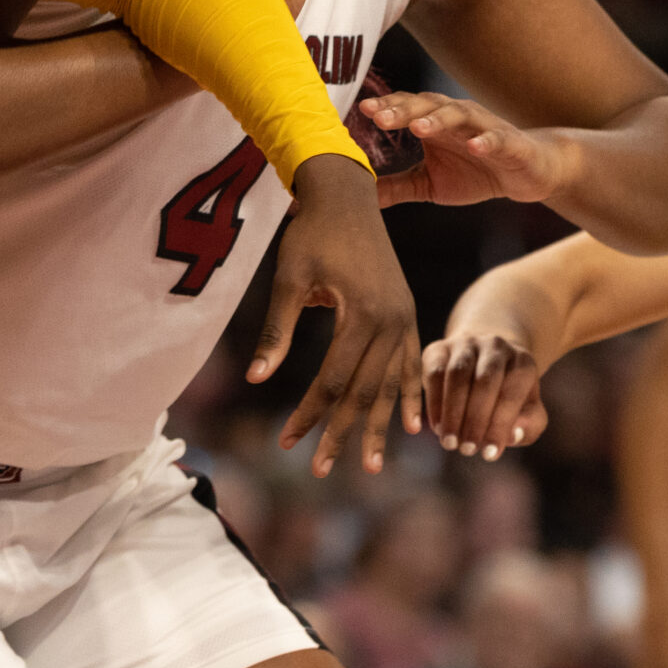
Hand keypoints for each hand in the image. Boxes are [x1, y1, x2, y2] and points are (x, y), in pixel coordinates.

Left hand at [252, 154, 421, 476]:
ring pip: (391, 386)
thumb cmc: (311, 235)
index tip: (286, 442)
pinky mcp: (407, 315)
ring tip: (369, 464)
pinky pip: (410, 366)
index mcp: (364, 316)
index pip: (332, 382)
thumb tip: (256, 379)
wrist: (347, 197)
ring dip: (378, 426)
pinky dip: (409, 397)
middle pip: (365, 392)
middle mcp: (393, 323)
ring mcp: (406, 320)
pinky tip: (411, 427)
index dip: (308, 415)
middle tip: (321, 470)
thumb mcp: (288, 279)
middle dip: (342, 434)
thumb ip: (276, 330)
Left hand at [360, 91, 576, 209]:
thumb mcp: (430, 184)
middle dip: (402, 110)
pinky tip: (475, 146)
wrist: (528, 174)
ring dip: (438, 119)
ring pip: (459, 115)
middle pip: (426, 107)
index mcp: (434, 124)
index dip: (386, 108)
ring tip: (417, 127)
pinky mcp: (511, 144)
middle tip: (379, 117)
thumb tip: (356, 195)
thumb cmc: (476, 172)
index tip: (362, 110)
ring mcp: (484, 128)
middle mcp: (456, 118)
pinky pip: (497, 140)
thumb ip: (397, 186)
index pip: (405, 109)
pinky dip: (486, 141)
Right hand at [419, 329, 547, 456]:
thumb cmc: (508, 396)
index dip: (500, 425)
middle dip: (475, 419)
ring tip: (449, 442)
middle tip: (467, 450)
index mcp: (522, 362)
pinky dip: (433, 404)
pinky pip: (433, 374)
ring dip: (452, 413)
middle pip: (485, 381)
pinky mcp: (438, 348)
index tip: (490, 454)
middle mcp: (495, 346)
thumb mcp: (527, 411)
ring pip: (456, 375)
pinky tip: (437, 427)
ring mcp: (465, 343)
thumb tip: (512, 435)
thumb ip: (529, 425)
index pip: (512, 393)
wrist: (483, 362)